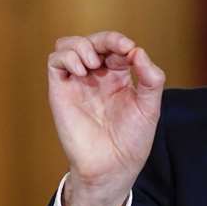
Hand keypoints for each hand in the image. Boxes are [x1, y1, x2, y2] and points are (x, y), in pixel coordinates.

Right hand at [46, 31, 165, 205]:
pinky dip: (67, 57)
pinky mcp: (61, 91)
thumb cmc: (131, 141)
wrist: (112, 166)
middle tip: (117, 49)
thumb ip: (151, 78)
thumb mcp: (150, 107)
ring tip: (94, 64)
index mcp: (118, 77)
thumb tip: (138, 51)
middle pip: (93, 41)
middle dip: (105, 39)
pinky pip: (55, 62)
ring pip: (69, 45)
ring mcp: (77, 82)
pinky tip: (82, 71)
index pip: (115, 46)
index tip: (129, 50)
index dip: (120, 41)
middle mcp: (96, 76)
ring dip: (82, 45)